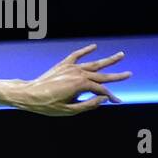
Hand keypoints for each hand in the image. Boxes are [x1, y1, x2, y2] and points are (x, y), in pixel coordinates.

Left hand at [16, 45, 130, 115]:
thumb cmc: (47, 105)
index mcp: (81, 85)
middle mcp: (78, 73)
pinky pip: (76, 55)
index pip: (101, 90)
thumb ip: (88, 105)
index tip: (118, 101)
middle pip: (101, 75)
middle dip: (116, 75)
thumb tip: (103, 100)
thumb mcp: (69, 110)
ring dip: (107, 60)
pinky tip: (94, 46)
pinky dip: (85, 50)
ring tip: (120, 55)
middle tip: (129, 74)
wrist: (28, 94)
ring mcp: (70, 67)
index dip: (111, 96)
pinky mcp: (63, 65)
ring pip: (93, 63)